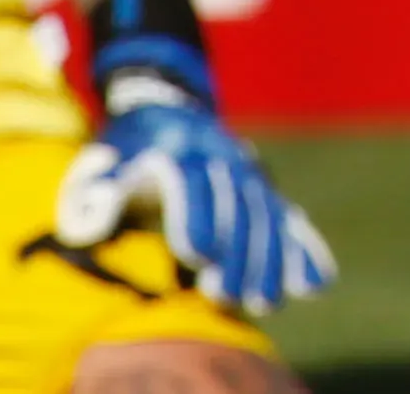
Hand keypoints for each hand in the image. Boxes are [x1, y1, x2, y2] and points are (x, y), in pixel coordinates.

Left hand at [56, 52, 333, 313]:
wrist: (167, 106)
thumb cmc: (125, 150)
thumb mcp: (101, 159)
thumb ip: (94, 190)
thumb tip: (104, 208)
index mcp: (176, 146)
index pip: (190, 181)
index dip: (196, 216)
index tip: (196, 255)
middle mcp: (221, 155)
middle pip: (236, 204)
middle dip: (235, 252)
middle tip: (226, 296)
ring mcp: (249, 172)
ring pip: (268, 213)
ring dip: (271, 260)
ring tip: (265, 303)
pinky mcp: (266, 190)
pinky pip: (289, 220)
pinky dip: (304, 251)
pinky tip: (315, 286)